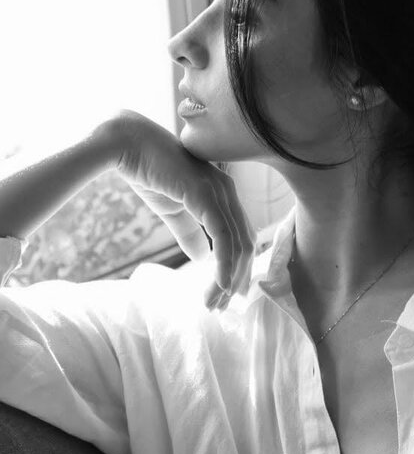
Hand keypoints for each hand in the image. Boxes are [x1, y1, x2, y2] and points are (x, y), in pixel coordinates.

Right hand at [101, 110, 255, 308]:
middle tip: (222, 307)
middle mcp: (228, 192)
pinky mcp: (205, 194)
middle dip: (237, 279)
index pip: (241, 237)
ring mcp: (220, 191)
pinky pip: (223, 235)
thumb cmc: (151, 173)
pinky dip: (225, 262)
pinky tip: (221, 283)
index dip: (238, 268)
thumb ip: (190, 234)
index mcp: (224, 194)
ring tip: (217, 302)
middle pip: (245, 244)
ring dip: (229, 277)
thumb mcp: (174, 212)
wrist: (128, 146)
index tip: (227, 295)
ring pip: (237, 244)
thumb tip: (202, 260)